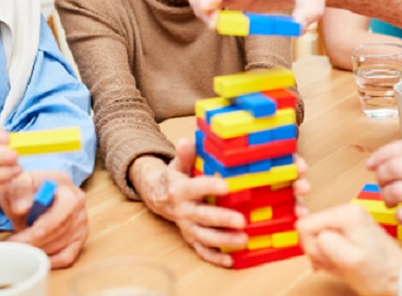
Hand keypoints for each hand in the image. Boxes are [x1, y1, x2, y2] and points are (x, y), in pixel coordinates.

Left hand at [1, 171, 87, 268]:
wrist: (34, 196)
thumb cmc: (26, 190)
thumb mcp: (18, 184)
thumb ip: (18, 191)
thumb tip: (21, 208)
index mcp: (65, 184)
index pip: (66, 205)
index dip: (51, 222)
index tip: (33, 233)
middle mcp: (78, 201)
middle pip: (63, 228)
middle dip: (37, 240)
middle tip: (15, 244)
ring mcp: (81, 220)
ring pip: (63, 243)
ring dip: (39, 249)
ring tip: (19, 247)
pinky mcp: (79, 237)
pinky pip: (68, 256)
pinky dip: (51, 260)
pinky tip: (36, 257)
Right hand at [131, 141, 245, 266]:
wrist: (158, 196)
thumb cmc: (175, 177)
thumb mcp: (177, 163)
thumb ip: (185, 154)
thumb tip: (186, 141)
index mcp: (180, 190)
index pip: (195, 187)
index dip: (209, 187)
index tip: (226, 186)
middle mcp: (183, 210)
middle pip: (202, 216)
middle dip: (222, 219)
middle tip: (242, 220)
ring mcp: (186, 226)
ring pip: (204, 236)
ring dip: (223, 240)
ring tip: (243, 240)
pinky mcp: (190, 237)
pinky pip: (201, 250)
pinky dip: (214, 258)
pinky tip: (231, 260)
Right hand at [297, 204, 401, 295]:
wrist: (400, 280)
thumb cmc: (379, 275)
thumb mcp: (348, 260)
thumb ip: (325, 242)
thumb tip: (310, 232)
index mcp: (346, 214)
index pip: (305, 225)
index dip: (312, 247)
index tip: (328, 260)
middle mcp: (347, 210)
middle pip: (312, 229)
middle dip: (319, 251)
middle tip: (336, 264)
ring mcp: (349, 219)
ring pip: (318, 235)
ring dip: (326, 254)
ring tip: (342, 264)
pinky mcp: (351, 228)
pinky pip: (328, 239)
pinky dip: (332, 254)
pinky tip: (343, 262)